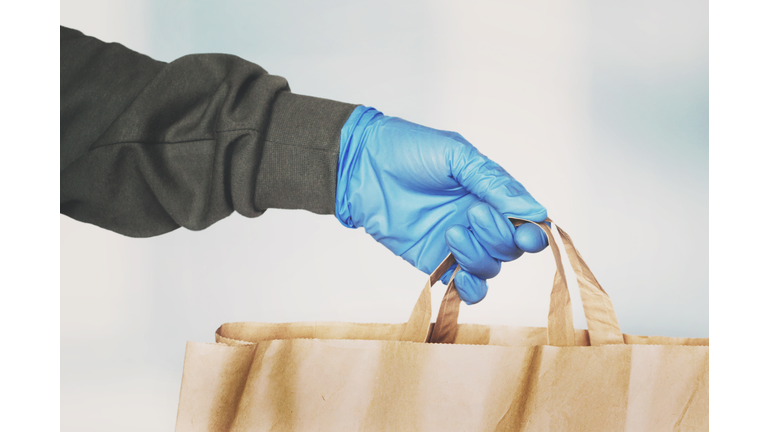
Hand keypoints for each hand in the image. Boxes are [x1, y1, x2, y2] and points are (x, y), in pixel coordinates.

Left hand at [336, 106, 547, 303]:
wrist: (362, 167)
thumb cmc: (407, 150)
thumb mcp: (456, 156)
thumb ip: (494, 183)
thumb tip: (535, 211)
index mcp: (489, 193)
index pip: (525, 221)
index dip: (532, 232)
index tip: (525, 231)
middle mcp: (478, 220)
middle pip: (510, 248)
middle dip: (498, 236)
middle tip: (472, 213)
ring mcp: (457, 243)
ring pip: (490, 268)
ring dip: (478, 256)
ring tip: (451, 232)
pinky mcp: (434, 262)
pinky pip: (465, 287)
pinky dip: (469, 289)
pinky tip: (459, 275)